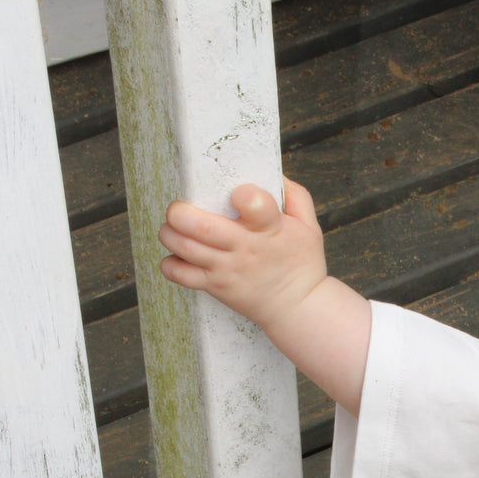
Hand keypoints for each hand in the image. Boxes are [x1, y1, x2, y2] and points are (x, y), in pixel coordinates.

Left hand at [159, 179, 326, 337]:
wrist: (298, 307)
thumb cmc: (302, 262)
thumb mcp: (309, 225)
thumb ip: (293, 194)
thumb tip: (268, 170)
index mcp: (270, 229)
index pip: (255, 205)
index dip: (244, 195)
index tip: (239, 194)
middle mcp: (245, 248)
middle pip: (202, 227)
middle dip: (181, 212)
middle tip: (179, 209)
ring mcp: (227, 269)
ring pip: (185, 248)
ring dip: (169, 233)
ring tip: (173, 228)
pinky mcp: (216, 287)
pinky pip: (181, 276)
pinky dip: (170, 264)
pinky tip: (177, 255)